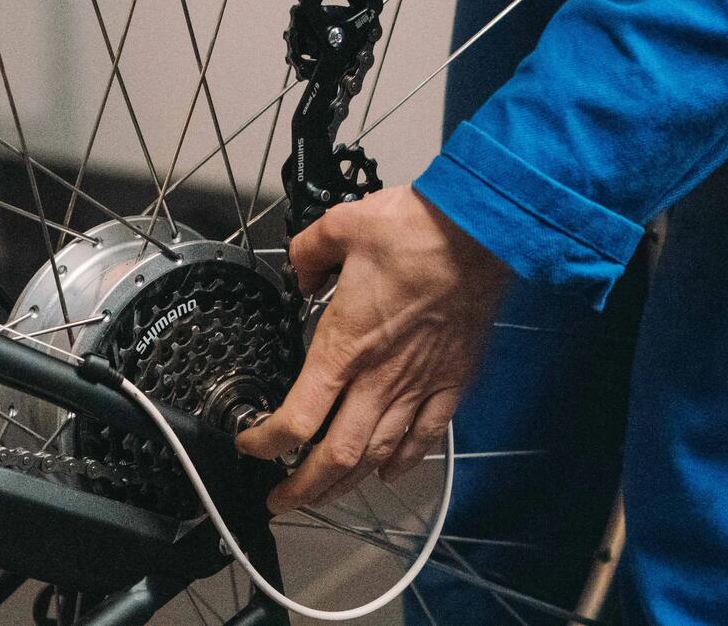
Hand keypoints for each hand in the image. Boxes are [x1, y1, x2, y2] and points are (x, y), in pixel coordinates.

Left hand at [236, 187, 511, 514]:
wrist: (477, 236)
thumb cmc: (412, 232)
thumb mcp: (340, 227)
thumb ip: (308, 253)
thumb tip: (300, 271)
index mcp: (345, 344)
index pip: (298, 417)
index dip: (267, 443)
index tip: (250, 446)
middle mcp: (379, 377)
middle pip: (337, 456)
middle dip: (303, 488)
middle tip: (280, 501)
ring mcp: (418, 385)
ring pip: (378, 456)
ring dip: (348, 483)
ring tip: (326, 493)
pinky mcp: (451, 383)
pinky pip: (425, 438)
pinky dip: (403, 462)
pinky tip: (388, 470)